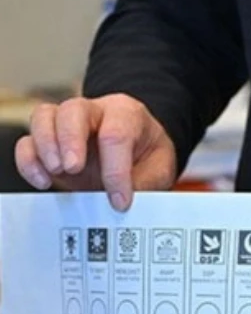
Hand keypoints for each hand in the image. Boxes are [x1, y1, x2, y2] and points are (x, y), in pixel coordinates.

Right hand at [14, 95, 176, 210]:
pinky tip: (43, 181)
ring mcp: (66, 124)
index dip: (116, 170)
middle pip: (73, 109)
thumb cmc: (147, 157)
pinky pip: (27, 143)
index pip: (117, 134)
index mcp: (127, 114)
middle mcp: (94, 112)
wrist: (136, 156)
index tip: (120, 200)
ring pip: (44, 117)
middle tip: (73, 168)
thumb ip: (145, 183)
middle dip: (70, 139)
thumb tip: (124, 203)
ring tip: (57, 171)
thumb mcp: (159, 169)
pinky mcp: (48, 142)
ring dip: (46, 145)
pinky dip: (29, 161)